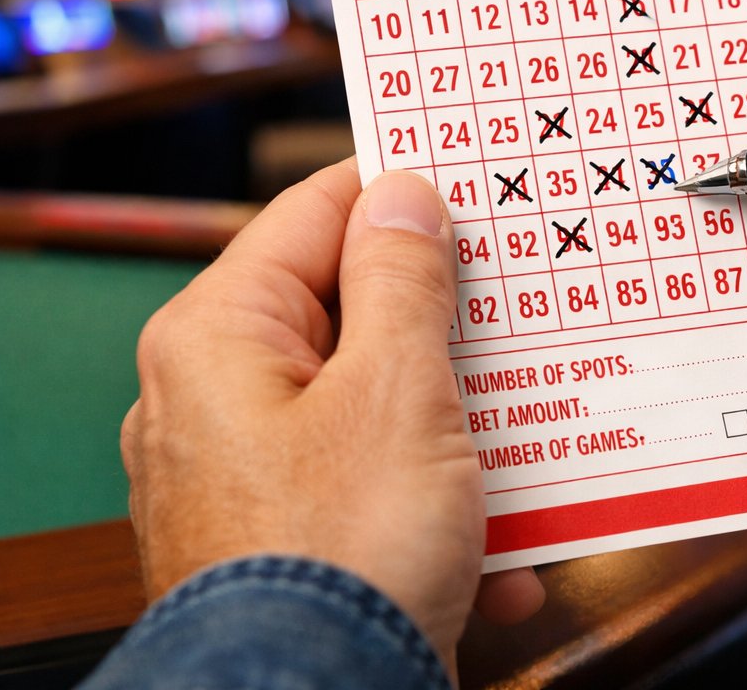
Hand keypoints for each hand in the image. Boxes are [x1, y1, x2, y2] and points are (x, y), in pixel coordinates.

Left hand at [121, 161, 543, 667]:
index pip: (316, 214)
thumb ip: (403, 281)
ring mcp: (253, 472)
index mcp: (220, 337)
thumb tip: (402, 199)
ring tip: (527, 443)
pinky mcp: (292, 537)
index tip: (477, 187)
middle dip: (449, 327)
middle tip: (525, 314)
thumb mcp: (398, 391)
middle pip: (353, 314)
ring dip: (463, 427)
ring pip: (379, 405)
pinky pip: (379, 486)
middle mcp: (219, 397)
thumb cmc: (340, 559)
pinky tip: (500, 550)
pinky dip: (444, 507)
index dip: (401, 194)